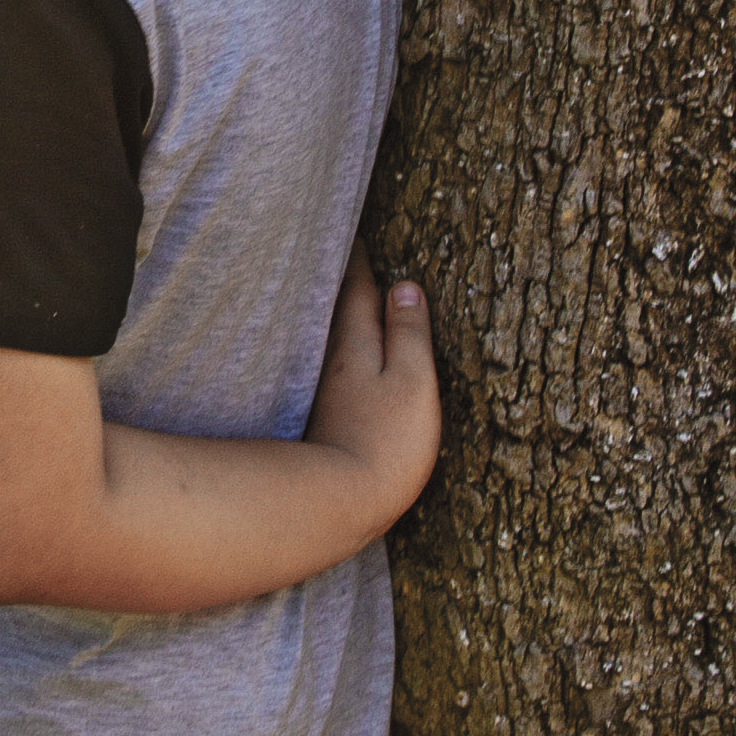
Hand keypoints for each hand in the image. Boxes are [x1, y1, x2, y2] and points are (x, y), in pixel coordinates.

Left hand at [306, 264, 440, 529]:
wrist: (341, 505)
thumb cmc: (386, 442)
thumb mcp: (412, 382)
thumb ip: (410, 334)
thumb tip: (406, 287)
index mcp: (356, 345)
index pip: (357, 289)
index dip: (360, 259)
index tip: (359, 230)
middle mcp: (333, 361)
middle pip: (337, 310)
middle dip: (346, 281)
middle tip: (350, 252)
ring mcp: (324, 392)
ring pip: (331, 340)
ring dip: (338, 315)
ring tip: (347, 296)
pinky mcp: (322, 421)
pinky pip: (331, 370)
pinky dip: (337, 352)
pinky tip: (341, 357)